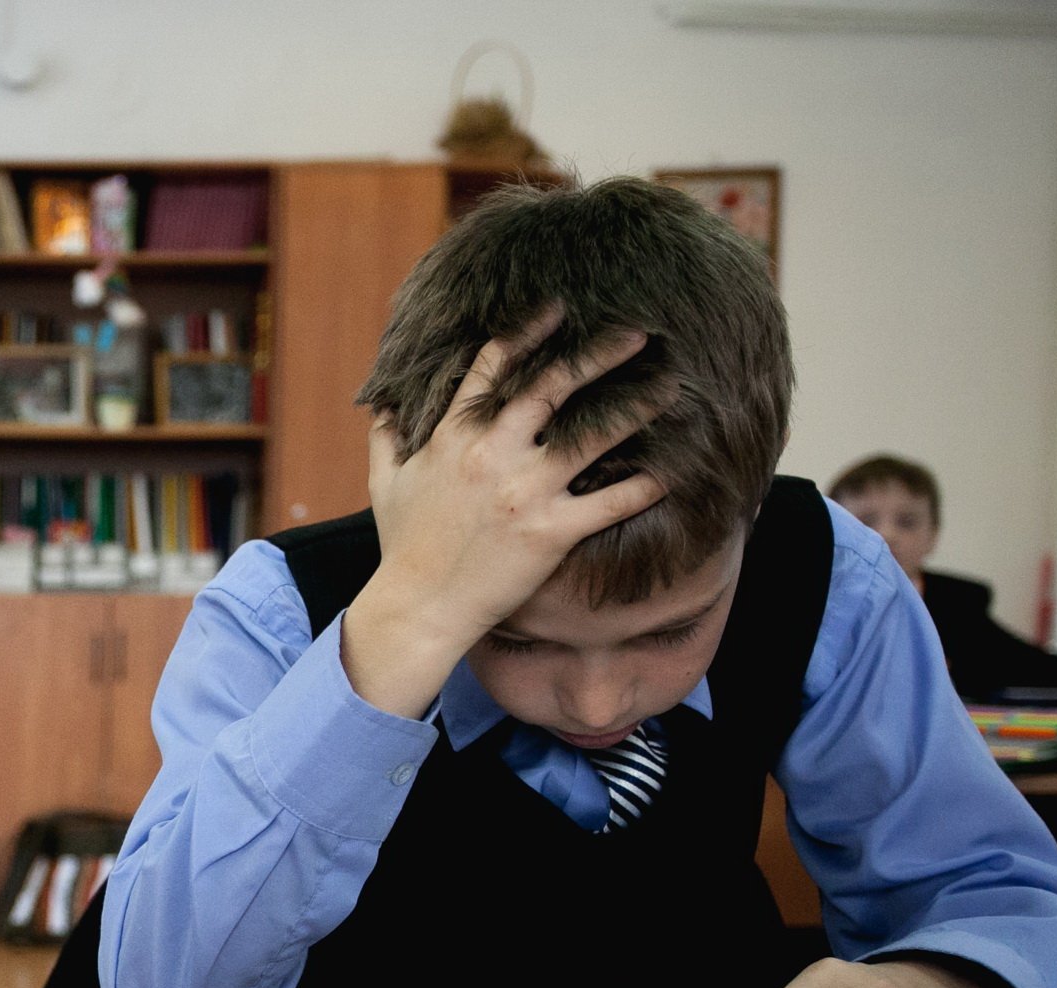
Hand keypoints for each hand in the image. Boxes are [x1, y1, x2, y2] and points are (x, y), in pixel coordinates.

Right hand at [342, 312, 670, 717]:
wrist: (419, 608)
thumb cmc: (402, 547)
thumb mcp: (383, 483)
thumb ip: (385, 436)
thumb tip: (383, 403)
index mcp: (453, 436)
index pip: (493, 367)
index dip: (527, 333)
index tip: (558, 310)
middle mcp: (494, 453)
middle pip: (554, 387)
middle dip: (597, 355)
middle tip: (636, 333)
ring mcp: (526, 491)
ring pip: (594, 436)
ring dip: (636, 408)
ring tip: (671, 386)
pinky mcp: (552, 530)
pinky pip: (611, 501)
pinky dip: (646, 485)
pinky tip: (673, 469)